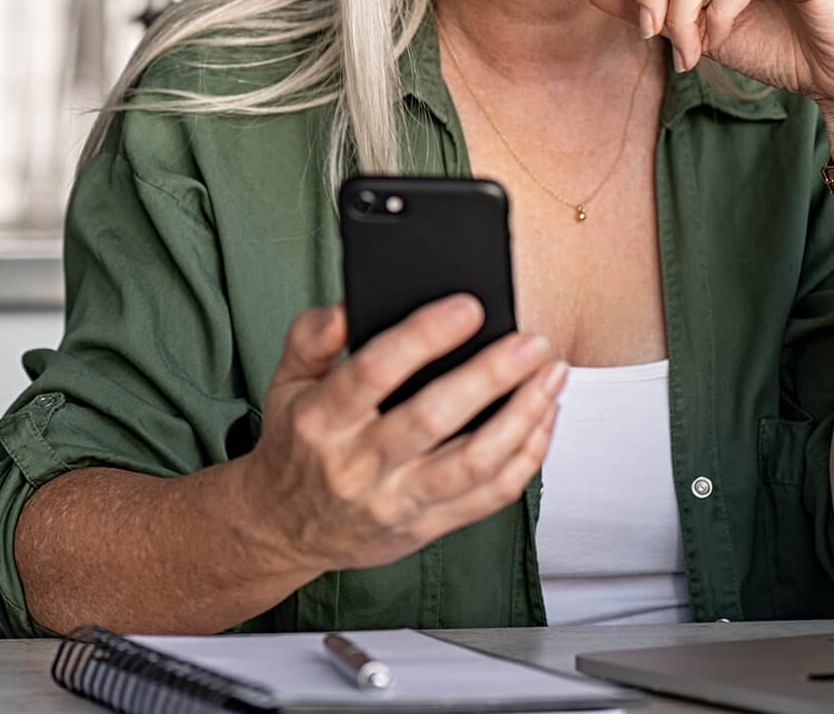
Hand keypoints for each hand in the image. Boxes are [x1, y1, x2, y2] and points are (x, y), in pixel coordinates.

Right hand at [237, 298, 564, 576]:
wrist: (282, 529)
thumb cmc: (296, 444)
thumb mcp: (285, 381)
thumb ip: (312, 336)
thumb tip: (349, 305)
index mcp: (322, 419)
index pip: (374, 371)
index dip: (424, 337)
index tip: (468, 307)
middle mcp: (359, 465)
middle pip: (433, 418)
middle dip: (491, 376)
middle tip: (531, 342)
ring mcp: (396, 501)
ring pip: (473, 463)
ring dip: (522, 416)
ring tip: (552, 374)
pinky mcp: (427, 527)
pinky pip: (489, 497)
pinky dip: (526, 457)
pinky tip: (543, 418)